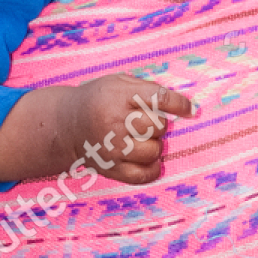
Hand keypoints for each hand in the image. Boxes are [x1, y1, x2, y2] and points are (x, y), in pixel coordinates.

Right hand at [0, 75, 193, 185]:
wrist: (66, 124)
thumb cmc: (100, 99)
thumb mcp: (119, 82)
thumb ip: (149, 89)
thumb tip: (185, 106)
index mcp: (118, 96)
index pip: (158, 98)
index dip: (179, 104)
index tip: (191, 110)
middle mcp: (114, 123)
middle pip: (158, 126)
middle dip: (159, 123)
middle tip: (145, 122)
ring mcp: (112, 149)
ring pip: (154, 150)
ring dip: (155, 145)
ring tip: (142, 139)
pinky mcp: (111, 168)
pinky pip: (143, 175)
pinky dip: (152, 168)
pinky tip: (148, 159)